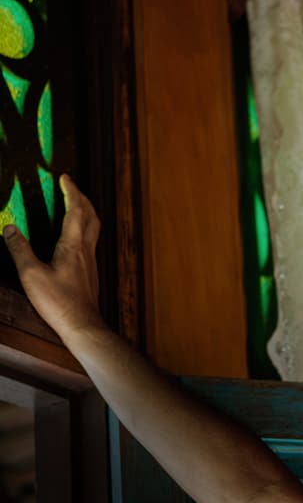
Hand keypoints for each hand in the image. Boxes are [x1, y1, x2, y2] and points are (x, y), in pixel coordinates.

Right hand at [3, 174, 104, 344]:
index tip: (65, 177)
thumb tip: (8, 228)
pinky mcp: (90, 273)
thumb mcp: (31, 275)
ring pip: (94, 229)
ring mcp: (91, 262)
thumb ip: (19, 249)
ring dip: (86, 213)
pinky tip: (76, 239)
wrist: (82, 325)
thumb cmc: (59, 302)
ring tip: (76, 207)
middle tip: (72, 187)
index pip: (75, 210)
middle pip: (91, 216)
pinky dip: (84, 230)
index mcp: (73, 245)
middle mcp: (86, 250)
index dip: (71, 191)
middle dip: (82, 198)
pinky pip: (90, 242)